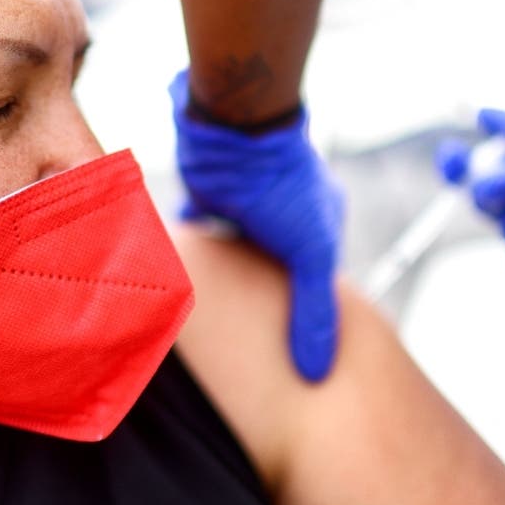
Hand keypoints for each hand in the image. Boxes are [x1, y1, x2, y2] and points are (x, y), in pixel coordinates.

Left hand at [169, 70, 343, 378]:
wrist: (232, 128)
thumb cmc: (280, 187)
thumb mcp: (309, 256)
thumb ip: (314, 313)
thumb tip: (318, 376)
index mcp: (321, 221)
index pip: (314, 278)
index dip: (303, 311)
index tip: (290, 349)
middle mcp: (287, 211)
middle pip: (275, 266)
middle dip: (263, 298)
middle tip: (248, 344)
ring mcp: (248, 203)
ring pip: (238, 251)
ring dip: (227, 277)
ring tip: (215, 320)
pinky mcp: (211, 194)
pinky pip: (203, 231)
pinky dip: (195, 252)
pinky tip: (183, 279)